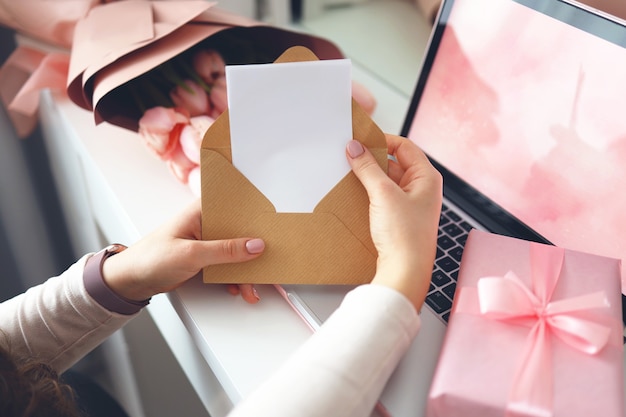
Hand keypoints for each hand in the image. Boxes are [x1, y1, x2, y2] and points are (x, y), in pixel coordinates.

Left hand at [101, 200, 264, 303]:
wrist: (131, 280)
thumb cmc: (151, 258)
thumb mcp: (192, 254)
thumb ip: (225, 250)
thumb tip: (255, 245)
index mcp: (202, 209)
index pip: (235, 205)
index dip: (256, 214)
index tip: (274, 226)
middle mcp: (207, 221)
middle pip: (241, 231)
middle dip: (255, 249)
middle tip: (269, 262)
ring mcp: (208, 240)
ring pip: (237, 251)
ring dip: (246, 270)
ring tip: (252, 287)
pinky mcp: (206, 256)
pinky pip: (228, 264)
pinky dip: (236, 277)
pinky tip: (239, 287)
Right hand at [346, 134, 441, 310]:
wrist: (405, 271)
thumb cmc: (405, 237)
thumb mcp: (383, 194)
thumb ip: (367, 167)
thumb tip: (355, 148)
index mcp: (427, 177)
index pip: (404, 146)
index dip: (382, 140)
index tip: (360, 141)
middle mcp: (421, 188)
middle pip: (394, 162)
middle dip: (372, 160)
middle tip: (351, 157)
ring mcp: (411, 204)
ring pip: (386, 180)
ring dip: (369, 178)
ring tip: (351, 176)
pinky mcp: (399, 218)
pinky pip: (382, 197)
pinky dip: (369, 193)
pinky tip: (355, 195)